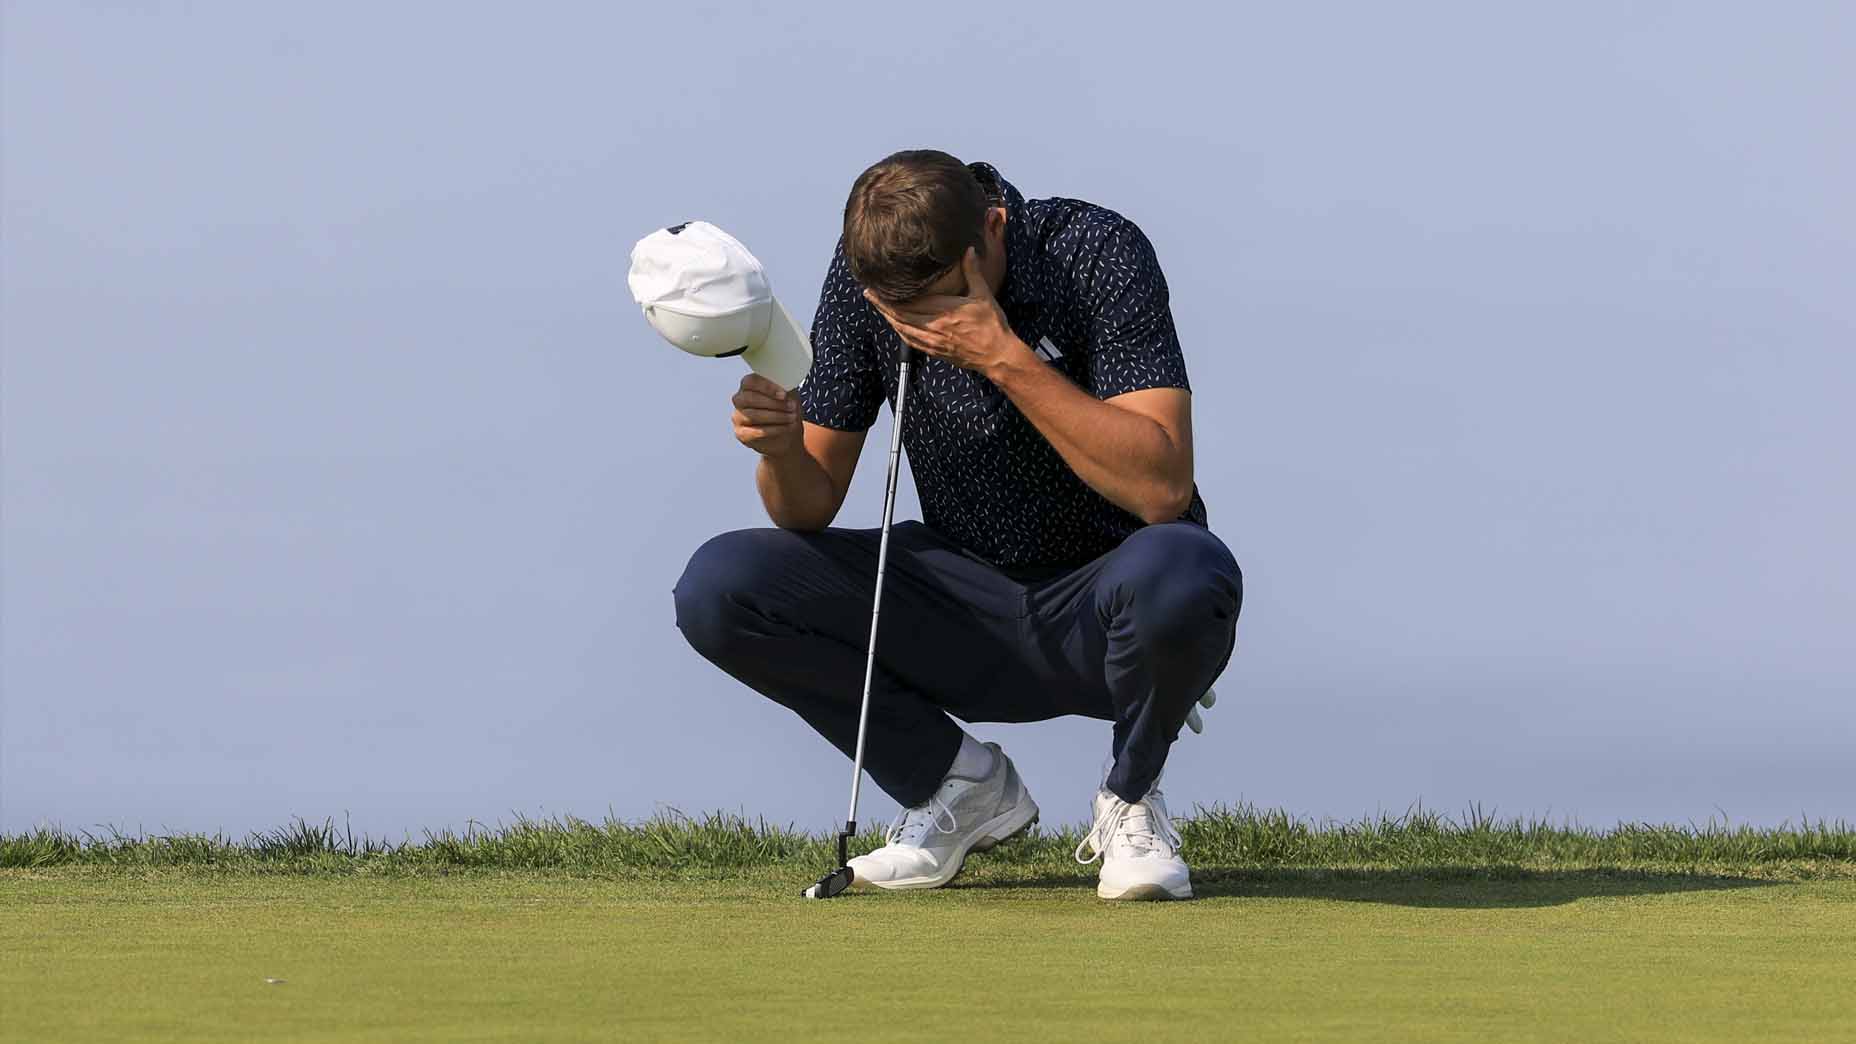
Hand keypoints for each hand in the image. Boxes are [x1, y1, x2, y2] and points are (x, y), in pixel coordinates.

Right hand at [731, 373, 802, 457]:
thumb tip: (785, 388)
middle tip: (792, 407)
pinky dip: (774, 429)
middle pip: (750, 398)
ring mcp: (738, 417)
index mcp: (748, 385)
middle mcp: (739, 399)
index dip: (767, 387)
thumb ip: (785, 387)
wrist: (787, 434)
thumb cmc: (785, 409)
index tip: (784, 395)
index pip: (750, 381)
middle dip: (773, 403)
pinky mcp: (741, 433)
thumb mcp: (788, 395)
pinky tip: (786, 427)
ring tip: (792, 417)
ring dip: (776, 416)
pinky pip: (755, 431)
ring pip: (753, 415)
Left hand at [863, 248, 1026, 375]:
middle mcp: (934, 327)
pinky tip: (895, 325)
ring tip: (877, 306)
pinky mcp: (935, 351)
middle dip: (882, 304)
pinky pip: (911, 341)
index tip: (880, 284)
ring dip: (888, 317)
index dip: (892, 294)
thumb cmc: (992, 325)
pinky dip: (900, 331)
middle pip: (900, 315)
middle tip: (869, 293)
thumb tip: (968, 250)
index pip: (910, 301)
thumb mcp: (983, 294)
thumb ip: (972, 271)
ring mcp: (933, 341)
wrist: (997, 355)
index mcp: (944, 311)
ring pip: (902, 328)